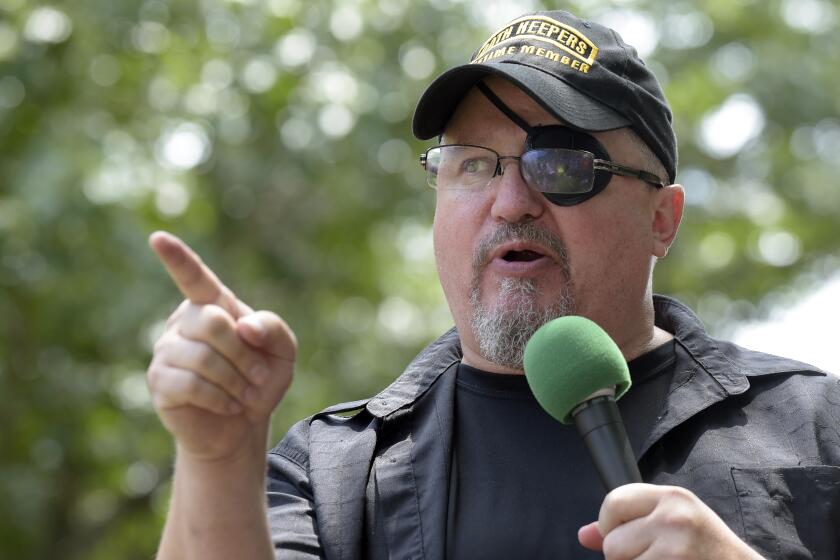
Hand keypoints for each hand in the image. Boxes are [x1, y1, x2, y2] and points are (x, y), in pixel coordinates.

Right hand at [146, 231, 296, 462]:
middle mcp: (185, 322)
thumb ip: (273, 328)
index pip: (193, 277)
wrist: (241, 426)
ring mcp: (167, 350)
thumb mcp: (283, 352)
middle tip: (258, 377)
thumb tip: (244, 326)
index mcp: (213, 305)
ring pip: (202, 357)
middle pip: (212, 322)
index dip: (177, 258)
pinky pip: (190, 384)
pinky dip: (219, 398)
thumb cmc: (260, 381)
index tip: (157, 238)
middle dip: (243, 353)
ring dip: (235, 380)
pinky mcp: (160, 380)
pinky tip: (228, 405)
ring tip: (245, 395)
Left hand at [578, 483, 763, 559]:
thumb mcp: (674, 524)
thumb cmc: (709, 551)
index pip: (613, 501)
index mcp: (673, 497)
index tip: (627, 536)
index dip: (611, 525)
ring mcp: (675, 550)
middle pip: (612, 542)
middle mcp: (674, 519)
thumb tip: (584, 535)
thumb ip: (629, 523)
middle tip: (655, 557)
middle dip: (624, 556)